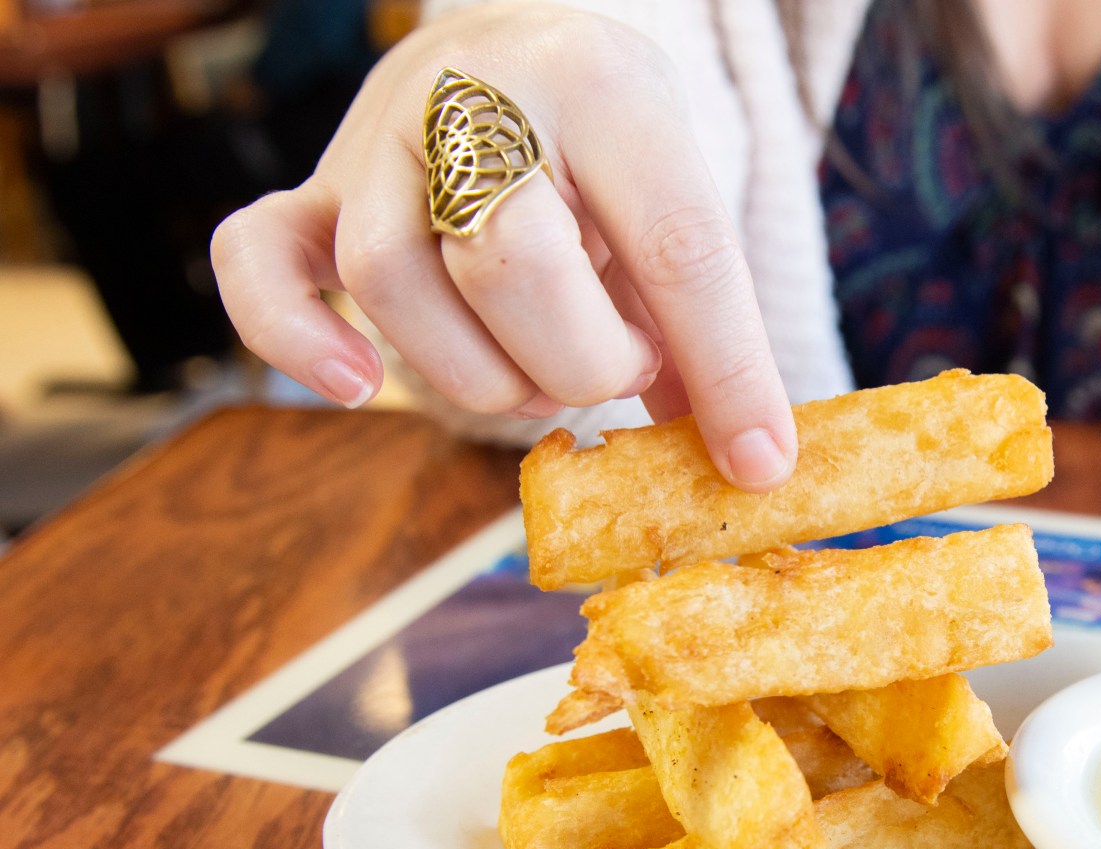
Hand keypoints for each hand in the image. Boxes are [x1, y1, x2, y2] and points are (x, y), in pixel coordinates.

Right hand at [211, 2, 795, 488]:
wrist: (516, 50)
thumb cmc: (613, 149)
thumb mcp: (677, 199)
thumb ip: (699, 318)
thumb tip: (738, 459)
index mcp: (603, 86)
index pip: (675, 243)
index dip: (724, 368)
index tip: (757, 461)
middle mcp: (476, 97)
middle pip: (515, 268)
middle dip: (587, 361)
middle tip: (621, 367)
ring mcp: (378, 141)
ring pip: (396, 287)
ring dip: (483, 374)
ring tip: (542, 373)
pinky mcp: (313, 190)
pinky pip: (257, 262)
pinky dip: (294, 338)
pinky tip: (355, 387)